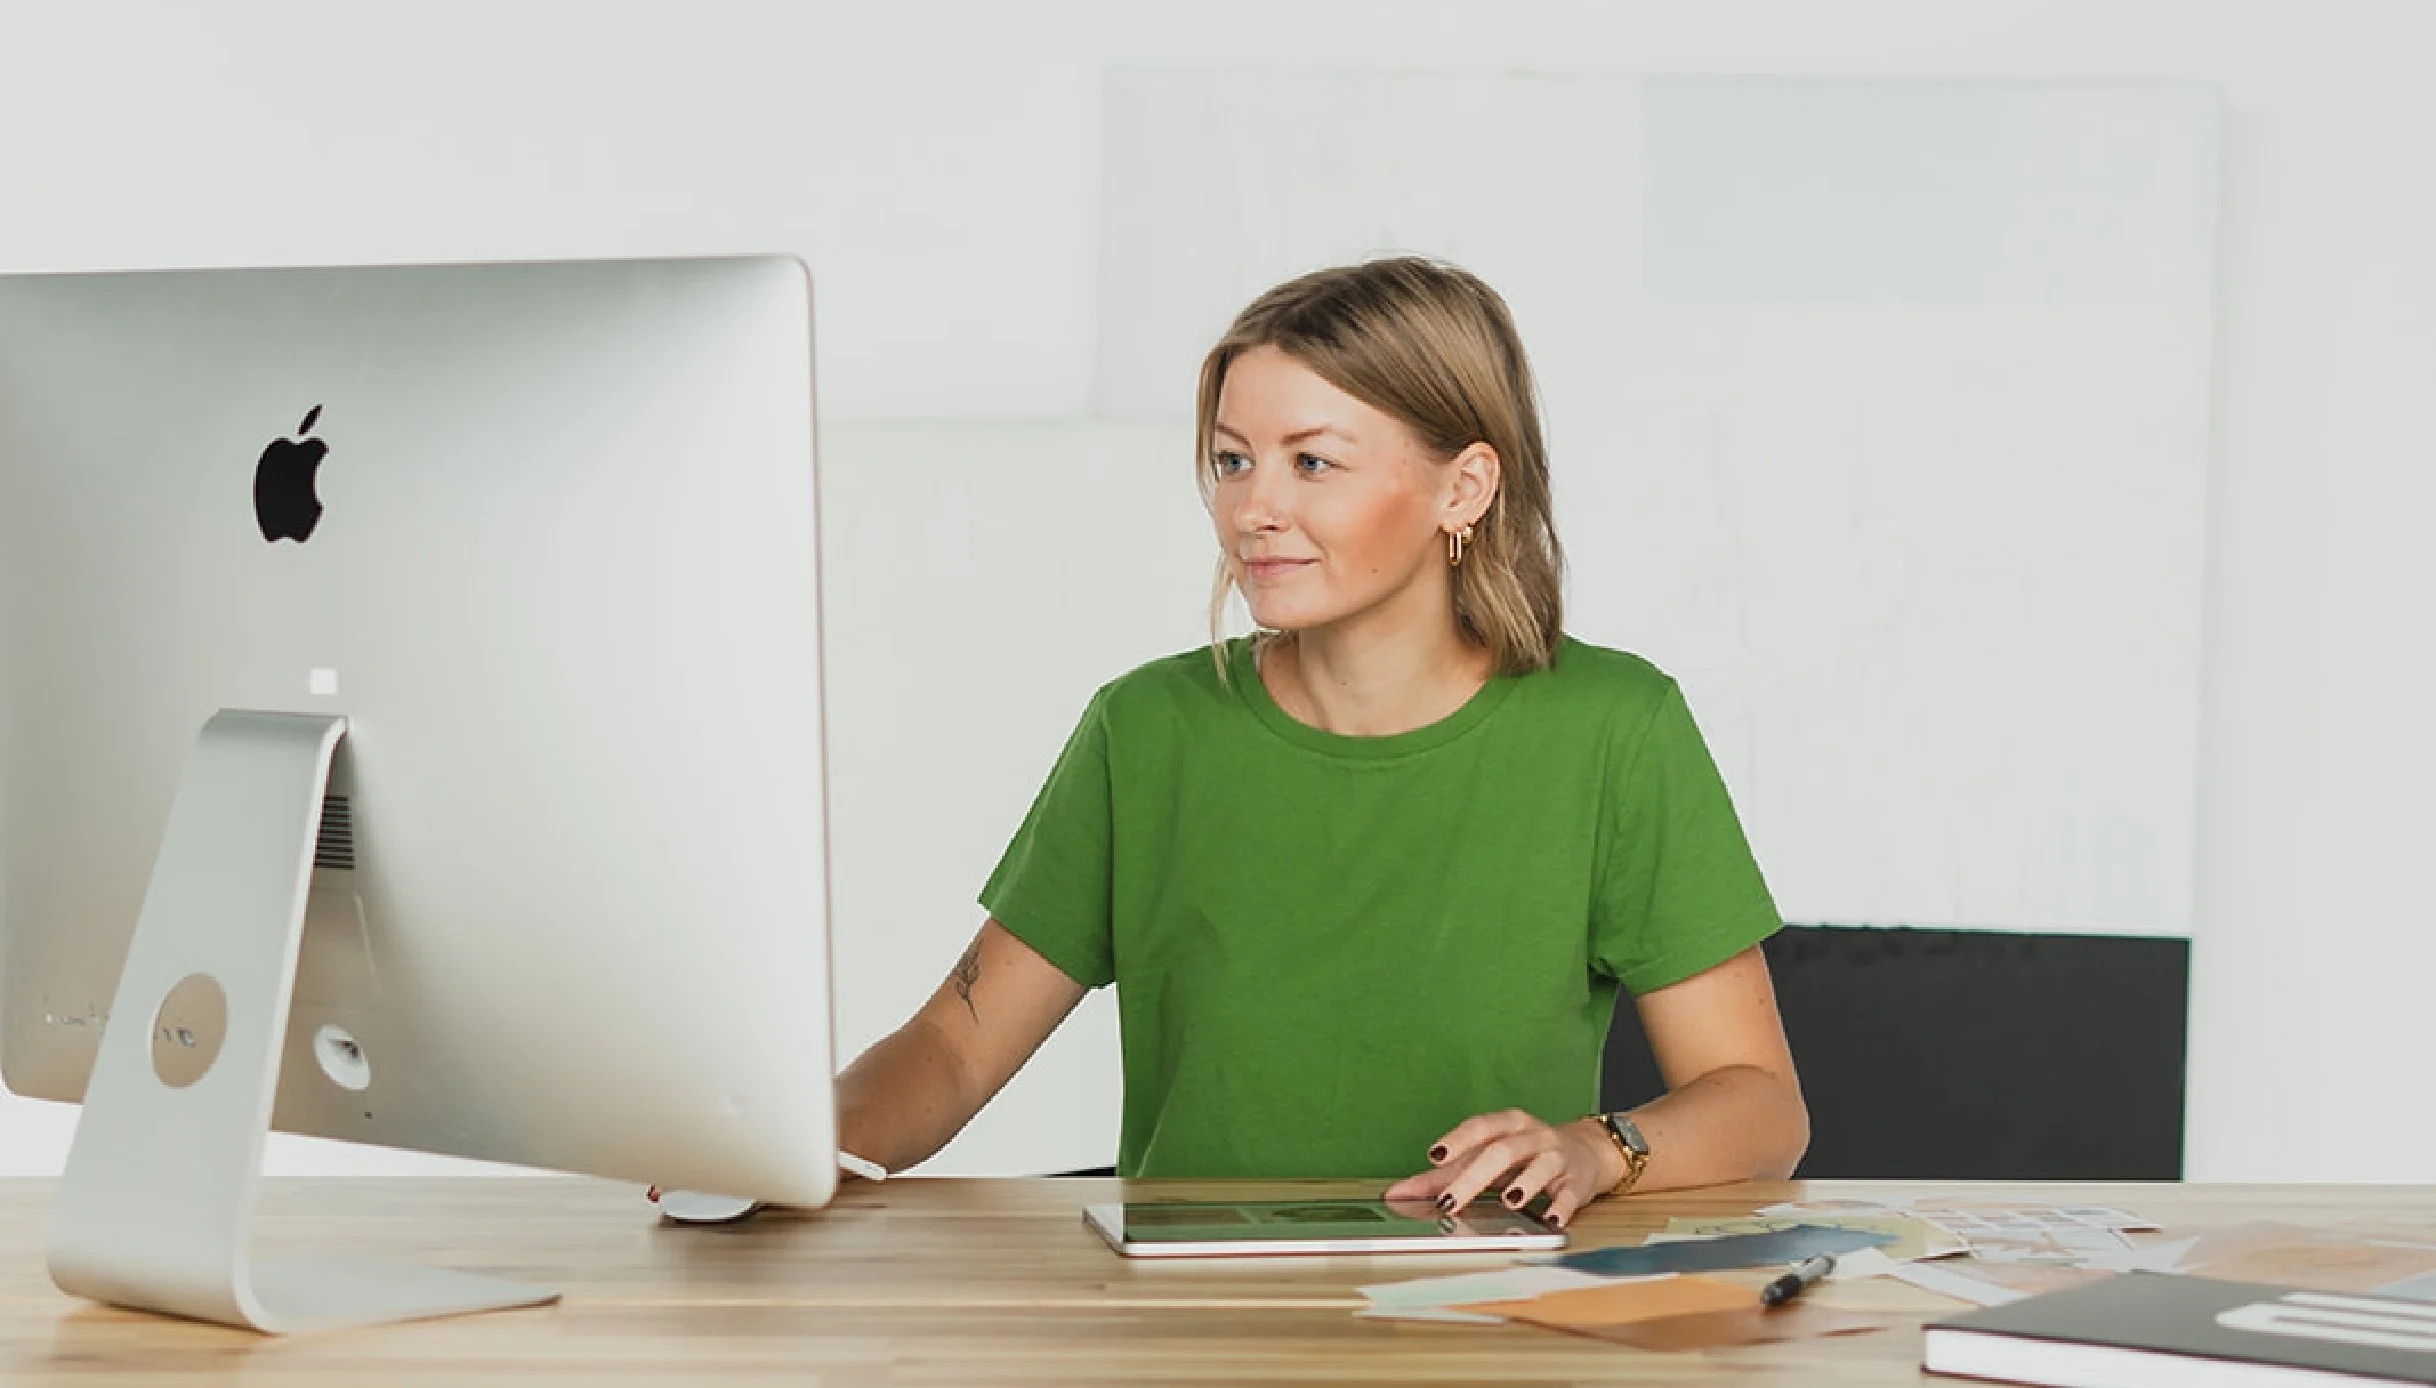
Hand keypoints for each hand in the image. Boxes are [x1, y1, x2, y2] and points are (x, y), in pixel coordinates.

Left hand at [1383, 1109, 1622, 1230]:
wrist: (1588, 1151)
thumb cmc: (1526, 1155)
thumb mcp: (1487, 1157)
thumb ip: (1444, 1174)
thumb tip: (1398, 1193)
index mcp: (1508, 1125)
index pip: (1480, 1128)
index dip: (1458, 1140)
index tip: (1435, 1156)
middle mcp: (1533, 1136)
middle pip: (1502, 1151)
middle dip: (1475, 1177)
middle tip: (1450, 1201)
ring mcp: (1557, 1158)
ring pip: (1540, 1165)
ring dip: (1524, 1183)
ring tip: (1509, 1201)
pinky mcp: (1577, 1182)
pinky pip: (1569, 1195)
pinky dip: (1560, 1208)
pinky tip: (1550, 1221)